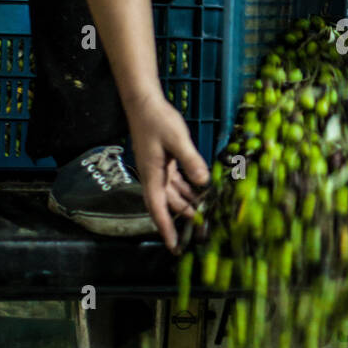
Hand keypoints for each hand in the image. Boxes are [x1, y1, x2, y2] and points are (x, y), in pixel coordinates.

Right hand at [124, 90, 209, 251]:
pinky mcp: (163, 161)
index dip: (165, 228)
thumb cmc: (157, 120)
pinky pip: (175, 181)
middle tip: (200, 231)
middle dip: (182, 219)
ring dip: (187, 204)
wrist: (144, 103)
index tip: (173, 245)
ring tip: (203, 215)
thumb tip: (203, 181)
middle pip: (167, 204)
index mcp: (152, 175)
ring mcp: (158, 169)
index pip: (157, 208)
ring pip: (173, 194)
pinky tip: (200, 192)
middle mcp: (153, 176)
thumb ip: (191, 160)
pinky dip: (187, 189)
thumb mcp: (177, 140)